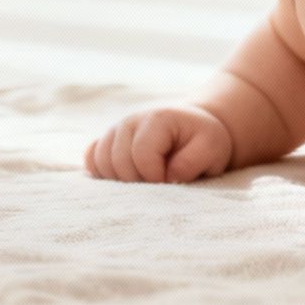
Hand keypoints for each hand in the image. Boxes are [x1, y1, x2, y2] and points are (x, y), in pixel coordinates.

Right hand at [84, 105, 233, 182]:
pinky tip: (123, 179)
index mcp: (156, 119)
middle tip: (159, 185)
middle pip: (118, 161)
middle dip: (138, 182)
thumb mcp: (212, 148)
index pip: (142, 156)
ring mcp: (115, 131)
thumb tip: (168, 176)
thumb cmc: (203, 139)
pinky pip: (91, 160)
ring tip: (145, 181)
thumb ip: (193, 161)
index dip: (155, 177)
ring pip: (101, 162)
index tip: (172, 182)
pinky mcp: (107, 142)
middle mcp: (130, 122)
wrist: (192, 128)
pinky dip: (102, 174)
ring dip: (121, 180)